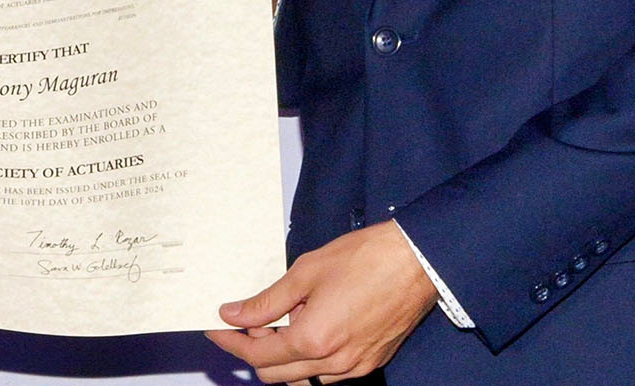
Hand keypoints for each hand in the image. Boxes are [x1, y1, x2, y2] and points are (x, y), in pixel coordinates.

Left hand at [206, 222, 436, 382]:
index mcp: (313, 339)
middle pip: (276, 374)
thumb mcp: (305, 272)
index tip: (216, 329)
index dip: (231, 341)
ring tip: (284, 319)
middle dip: (254, 350)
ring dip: (283, 356)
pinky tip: (312, 327)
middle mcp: (334, 362)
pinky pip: (329, 374)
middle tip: (246, 321)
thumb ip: (266, 300)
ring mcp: (355, 366)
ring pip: (302, 378)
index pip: (257, 353)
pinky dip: (311, 359)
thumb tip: (233, 313)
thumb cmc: (366, 259)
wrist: (417, 262)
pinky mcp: (371, 363)